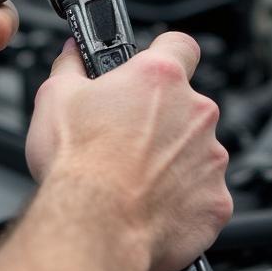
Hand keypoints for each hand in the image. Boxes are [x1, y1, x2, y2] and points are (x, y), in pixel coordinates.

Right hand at [25, 33, 231, 270]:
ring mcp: (211, 158)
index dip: (165, 53)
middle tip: (125, 135)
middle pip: (186, 104)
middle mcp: (195, 113)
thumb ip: (71, 65)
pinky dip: (182, 199)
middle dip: (162, 117)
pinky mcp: (217, 201)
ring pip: (195, 150)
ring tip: (134, 176)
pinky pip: (203, 194)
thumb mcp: (54, 96)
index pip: (180, 45)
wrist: (94, 225)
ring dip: (172, 158)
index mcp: (160, 78)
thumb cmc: (77, 162)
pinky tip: (150, 204)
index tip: (151, 66)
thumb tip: (74, 53)